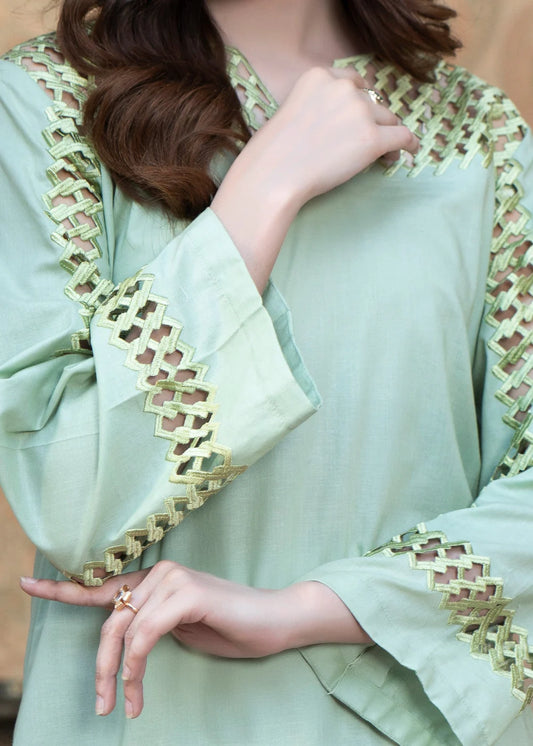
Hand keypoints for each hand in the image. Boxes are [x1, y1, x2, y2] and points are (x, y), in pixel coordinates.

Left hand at [20, 563, 370, 718]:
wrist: (275, 622)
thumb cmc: (230, 628)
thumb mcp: (179, 629)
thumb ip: (149, 624)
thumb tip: (123, 639)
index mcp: (155, 579)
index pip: (102, 583)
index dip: (62, 587)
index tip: (26, 583)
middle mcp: (160, 571)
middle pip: (109, 618)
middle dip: (98, 664)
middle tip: (100, 704)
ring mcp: (173, 579)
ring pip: (123, 629)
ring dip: (117, 674)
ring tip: (123, 706)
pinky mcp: (186, 594)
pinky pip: (144, 635)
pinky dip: (135, 666)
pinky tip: (137, 690)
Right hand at [212, 66, 418, 290]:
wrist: (274, 174)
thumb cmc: (273, 152)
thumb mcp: (291, 110)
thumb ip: (316, 106)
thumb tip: (341, 124)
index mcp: (319, 75)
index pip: (352, 81)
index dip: (359, 100)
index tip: (360, 115)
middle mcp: (343, 87)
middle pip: (372, 101)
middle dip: (372, 120)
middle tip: (367, 141)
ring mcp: (360, 112)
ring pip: (388, 119)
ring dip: (387, 134)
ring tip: (383, 154)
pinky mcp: (372, 139)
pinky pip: (402, 136)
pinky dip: (407, 145)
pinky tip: (407, 152)